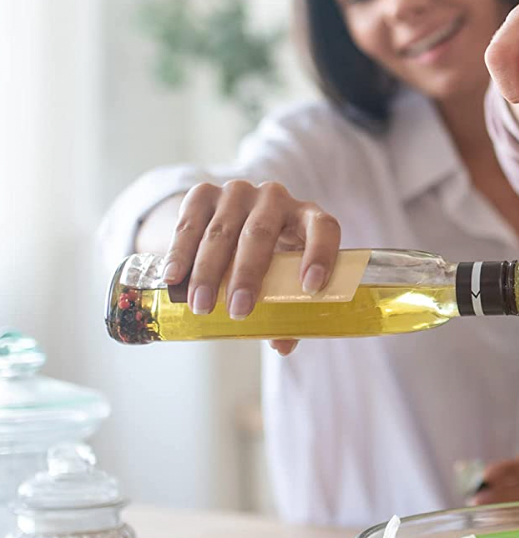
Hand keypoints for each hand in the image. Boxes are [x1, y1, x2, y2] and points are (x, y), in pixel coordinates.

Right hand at [162, 180, 341, 355]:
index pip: (323, 228)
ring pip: (222, 232)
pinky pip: (190, 223)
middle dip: (247, 275)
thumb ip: (287, 308)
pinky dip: (180, 253)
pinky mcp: (204, 193)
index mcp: (307, 217)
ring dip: (208, 271)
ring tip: (201, 305)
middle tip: (238, 311)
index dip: (320, 255)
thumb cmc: (268, 256)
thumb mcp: (282, 276)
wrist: (228, 222)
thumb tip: (282, 344)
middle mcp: (275, 198)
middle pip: (260, 233)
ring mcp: (238, 192)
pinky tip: (174, 278)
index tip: (311, 288)